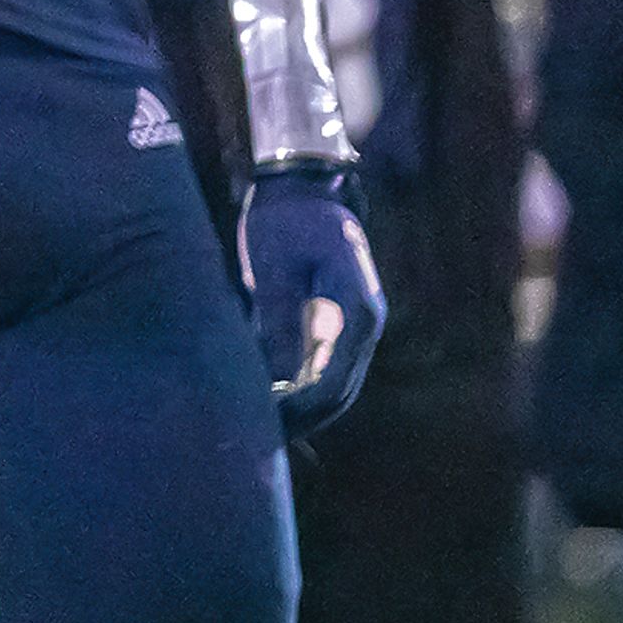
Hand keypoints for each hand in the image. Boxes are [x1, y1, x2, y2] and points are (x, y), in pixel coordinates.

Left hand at [243, 166, 384, 435]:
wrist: (302, 186)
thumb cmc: (286, 219)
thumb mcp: (276, 266)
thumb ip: (277, 319)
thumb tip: (276, 376)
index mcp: (357, 312)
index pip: (332, 381)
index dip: (299, 408)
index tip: (265, 421)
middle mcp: (363, 325)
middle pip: (338, 391)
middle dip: (302, 417)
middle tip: (259, 435)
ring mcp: (353, 324)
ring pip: (333, 383)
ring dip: (302, 406)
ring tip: (261, 424)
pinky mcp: (337, 319)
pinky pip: (321, 363)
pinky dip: (298, 383)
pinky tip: (267, 395)